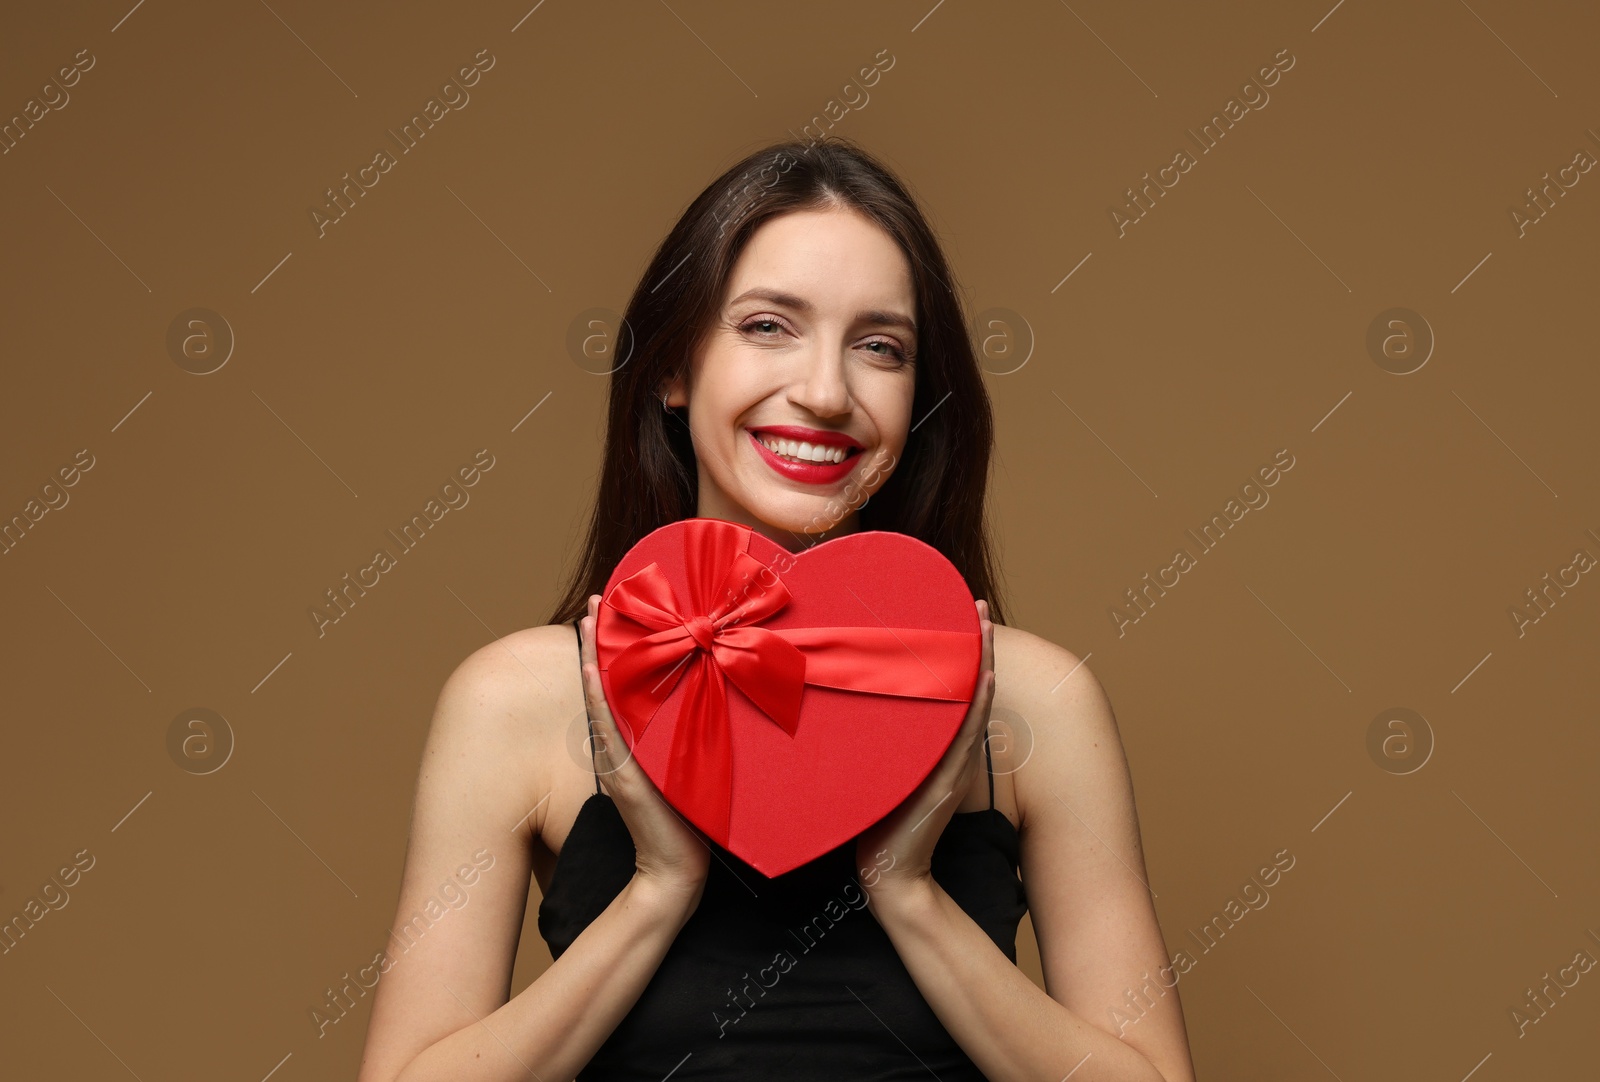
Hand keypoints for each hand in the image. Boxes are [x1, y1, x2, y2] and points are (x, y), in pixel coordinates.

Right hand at [580, 594, 711, 906]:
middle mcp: (625, 744)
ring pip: (603, 696)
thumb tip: (693, 702)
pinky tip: (589, 670)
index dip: (611, 649)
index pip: (620, 684)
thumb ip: (673, 741)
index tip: (609, 611)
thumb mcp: (679, 768)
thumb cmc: (682, 820)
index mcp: (637, 740)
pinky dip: (596, 697)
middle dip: (599, 640)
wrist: (676, 865)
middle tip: (594, 599)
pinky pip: (608, 726)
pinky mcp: (625, 772)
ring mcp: (621, 756)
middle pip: (606, 681)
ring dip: (593, 657)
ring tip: (587, 619)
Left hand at [854, 599, 995, 904]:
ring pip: (971, 702)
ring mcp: (951, 763)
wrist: (887, 870)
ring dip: (981, 663)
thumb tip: (849, 702)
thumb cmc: (877, 822)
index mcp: (932, 745)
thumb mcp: (878, 769)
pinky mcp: (948, 779)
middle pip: (968, 687)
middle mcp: (947, 749)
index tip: (957, 615)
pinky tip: (985, 676)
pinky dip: (978, 705)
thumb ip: (877, 740)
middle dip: (974, 645)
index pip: (950, 690)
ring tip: (985, 626)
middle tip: (978, 605)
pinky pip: (967, 734)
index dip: (957, 653)